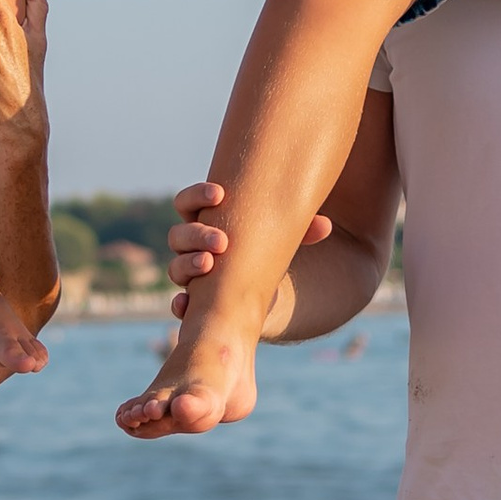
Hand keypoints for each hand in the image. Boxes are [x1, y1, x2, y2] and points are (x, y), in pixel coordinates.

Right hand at [165, 177, 330, 333]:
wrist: (272, 294)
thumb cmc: (272, 253)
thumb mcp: (287, 240)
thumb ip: (302, 230)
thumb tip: (324, 226)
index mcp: (207, 222)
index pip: (187, 203)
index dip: (197, 196)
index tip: (220, 194)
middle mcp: (194, 249)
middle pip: (179, 236)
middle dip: (197, 235)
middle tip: (222, 241)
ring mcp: (193, 277)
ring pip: (176, 267)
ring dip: (188, 265)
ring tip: (209, 264)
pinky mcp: (199, 304)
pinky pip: (181, 305)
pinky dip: (181, 304)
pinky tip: (187, 303)